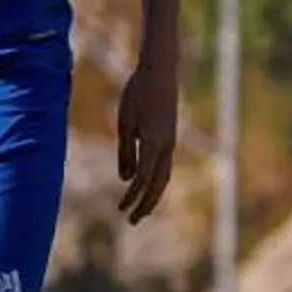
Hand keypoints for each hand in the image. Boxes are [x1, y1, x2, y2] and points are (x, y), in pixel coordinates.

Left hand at [116, 52, 180, 223]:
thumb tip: (126, 180)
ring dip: (153, 195)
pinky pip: (166, 165)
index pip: (143, 178)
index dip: (132, 197)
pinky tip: (146, 184)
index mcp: (154, 142)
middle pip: (159, 183)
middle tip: (132, 221)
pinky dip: (157, 180)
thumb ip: (126, 152)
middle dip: (146, 204)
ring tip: (141, 210)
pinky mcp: (170, 136)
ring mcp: (171, 141)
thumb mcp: (125, 123)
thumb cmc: (137, 94)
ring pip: (165, 176)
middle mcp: (166, 145)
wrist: (161, 71)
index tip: (120, 210)